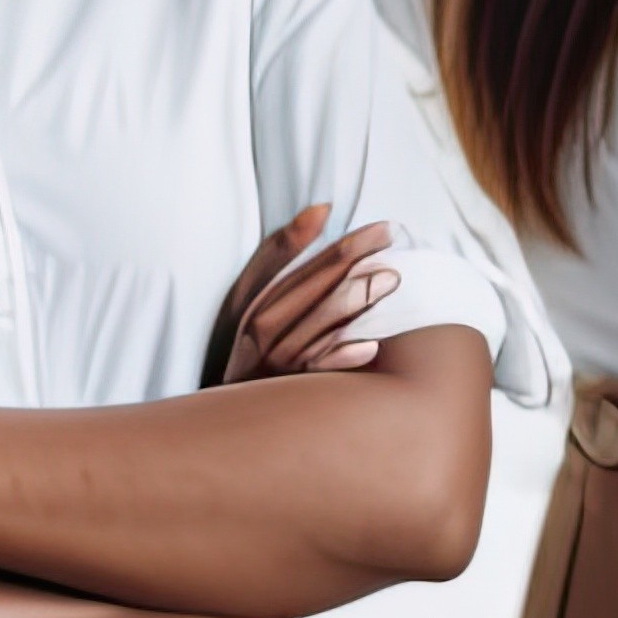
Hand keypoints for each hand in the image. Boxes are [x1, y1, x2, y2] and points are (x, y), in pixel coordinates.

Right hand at [205, 201, 402, 387]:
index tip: (383, 229)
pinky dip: (341, 358)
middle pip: (310, 293)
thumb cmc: (248, 339)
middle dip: (350, 266)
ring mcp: (274, 365)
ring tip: (389, 281)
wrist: (225, 409)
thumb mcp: (252, 292)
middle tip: (392, 247)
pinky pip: (316, 374)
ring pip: (317, 329)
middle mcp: (261, 333)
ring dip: (353, 304)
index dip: (344, 246)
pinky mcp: (287, 393)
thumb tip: (323, 207)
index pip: (301, 267)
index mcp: (252, 304)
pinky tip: (370, 346)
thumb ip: (282, 250)